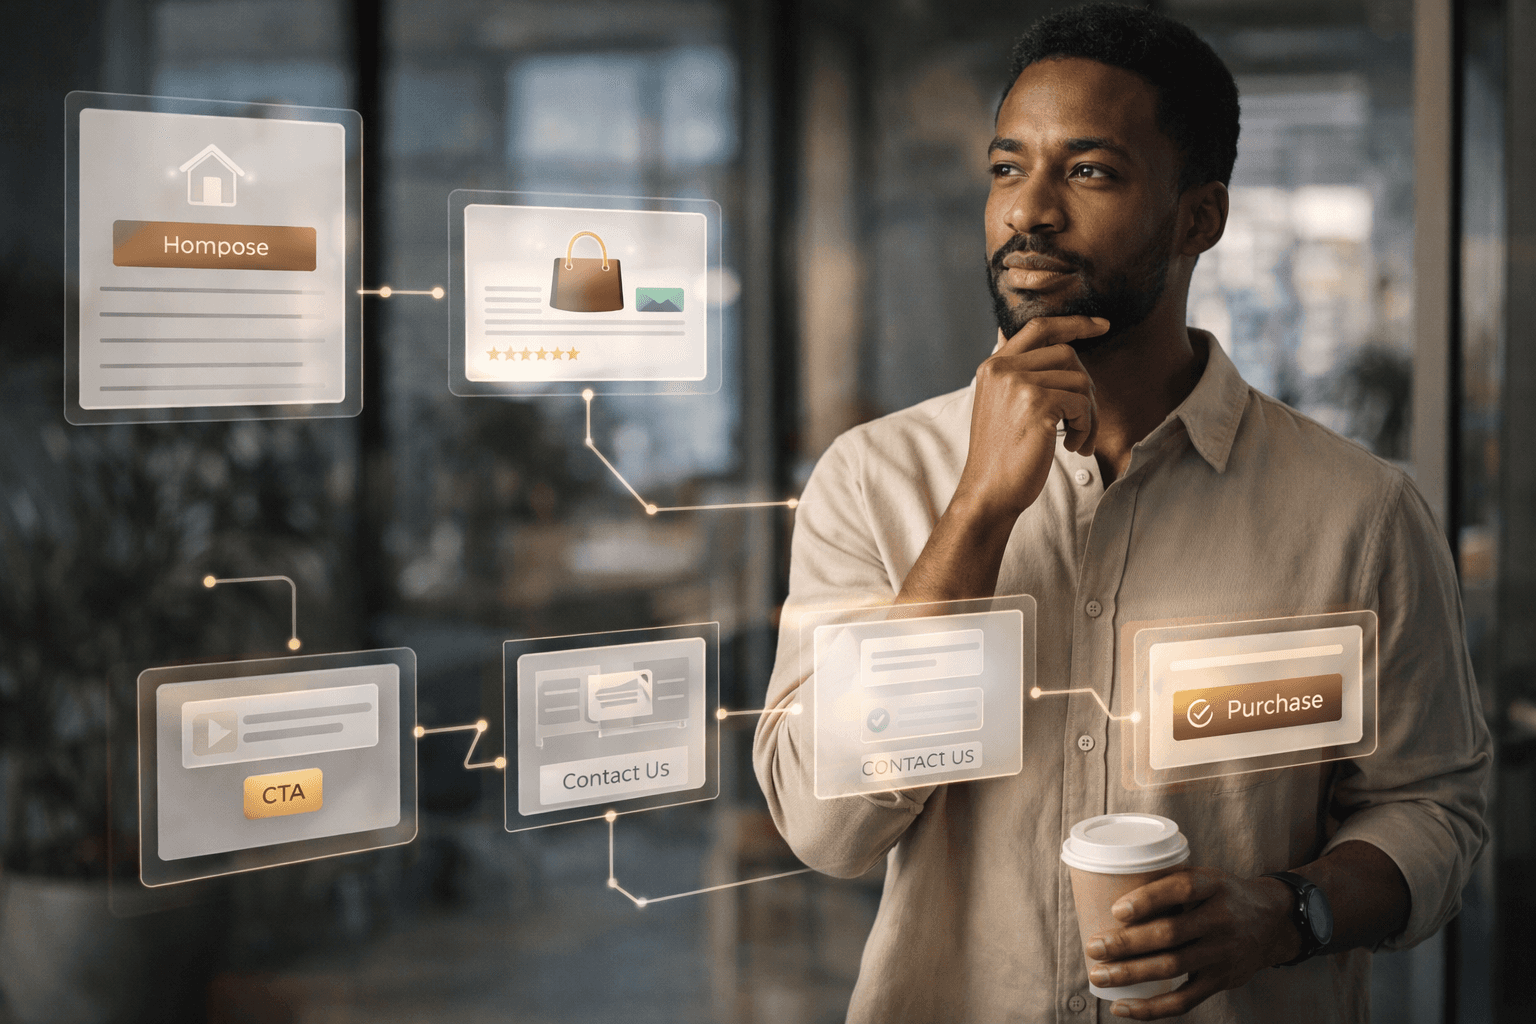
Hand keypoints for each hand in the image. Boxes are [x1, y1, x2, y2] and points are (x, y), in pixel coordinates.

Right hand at [951, 316, 1106, 525]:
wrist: (989, 492)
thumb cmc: (1002, 456)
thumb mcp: (1003, 406)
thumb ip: (1024, 377)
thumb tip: (1066, 354)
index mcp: (993, 366)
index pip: (1039, 327)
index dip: (1074, 323)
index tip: (1102, 326)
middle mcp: (1002, 368)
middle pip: (1067, 355)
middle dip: (1086, 387)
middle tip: (1085, 420)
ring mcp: (1018, 383)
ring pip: (1080, 381)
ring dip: (1089, 415)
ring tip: (1079, 440)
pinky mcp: (1037, 404)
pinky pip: (1082, 403)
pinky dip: (1086, 427)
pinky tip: (1072, 447)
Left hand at [1084, 868, 1299, 1019]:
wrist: (1273, 921)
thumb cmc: (1221, 895)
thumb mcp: (1205, 876)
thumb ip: (1168, 883)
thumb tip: (1106, 891)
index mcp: (1214, 885)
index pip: (1182, 889)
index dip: (1149, 900)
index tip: (1116, 910)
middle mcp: (1222, 919)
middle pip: (1170, 934)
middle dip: (1127, 943)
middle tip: (1092, 947)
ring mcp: (1223, 953)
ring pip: (1172, 967)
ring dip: (1130, 974)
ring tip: (1098, 974)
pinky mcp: (1221, 980)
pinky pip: (1184, 1000)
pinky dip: (1151, 1008)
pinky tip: (1122, 1007)